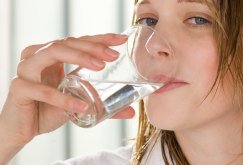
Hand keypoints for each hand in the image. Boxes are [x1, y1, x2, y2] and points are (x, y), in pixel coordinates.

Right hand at [0, 34, 134, 162]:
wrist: (23, 129)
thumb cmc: (48, 111)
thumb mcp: (78, 102)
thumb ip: (102, 105)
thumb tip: (131, 111)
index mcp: (52, 56)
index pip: (78, 42)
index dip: (99, 39)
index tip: (120, 40)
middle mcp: (38, 57)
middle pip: (67, 42)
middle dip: (93, 46)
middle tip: (113, 55)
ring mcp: (26, 70)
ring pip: (52, 52)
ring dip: (78, 57)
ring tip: (100, 66)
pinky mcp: (19, 89)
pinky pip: (43, 90)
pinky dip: (63, 98)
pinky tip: (82, 106)